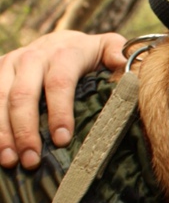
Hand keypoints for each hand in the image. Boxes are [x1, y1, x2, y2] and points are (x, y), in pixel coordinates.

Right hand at [0, 31, 125, 168]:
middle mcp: (31, 57)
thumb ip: (118, 53)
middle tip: (32, 160)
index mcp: (63, 52)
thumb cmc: (88, 55)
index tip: (62, 140)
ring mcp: (10, 64)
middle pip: (23, 94)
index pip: (59, 82)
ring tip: (9, 161)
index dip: (59, 111)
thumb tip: (123, 62)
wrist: (58, 41)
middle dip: (26, 130)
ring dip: (2, 132)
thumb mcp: (107, 48)